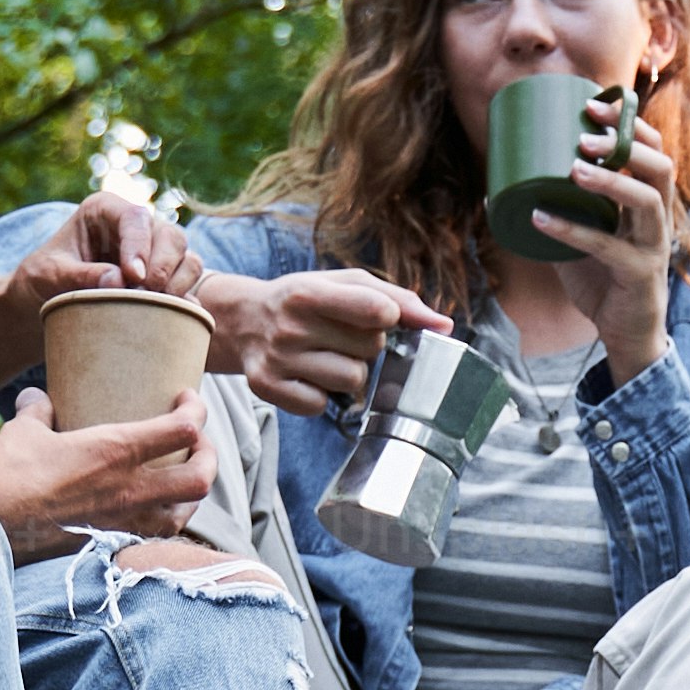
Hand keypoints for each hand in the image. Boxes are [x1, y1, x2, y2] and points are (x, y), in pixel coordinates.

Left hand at [0, 190, 194, 357]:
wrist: (44, 300)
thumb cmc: (42, 279)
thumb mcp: (48, 276)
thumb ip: (78, 276)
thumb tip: (119, 282)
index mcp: (103, 210)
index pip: (133, 218)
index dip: (140, 246)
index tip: (135, 277)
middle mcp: (133, 225)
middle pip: (170, 234)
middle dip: (165, 265)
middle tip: (150, 293)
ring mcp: (153, 250)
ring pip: (185, 256)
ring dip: (179, 281)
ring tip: (158, 305)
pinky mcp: (162, 276)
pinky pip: (187, 281)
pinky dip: (185, 297)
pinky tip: (172, 314)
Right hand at [0, 395, 213, 557]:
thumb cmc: (4, 475)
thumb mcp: (23, 433)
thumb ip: (38, 412)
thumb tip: (37, 398)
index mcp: (115, 451)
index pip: (182, 429)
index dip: (197, 410)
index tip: (188, 401)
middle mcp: (130, 490)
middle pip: (200, 477)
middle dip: (208, 456)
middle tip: (197, 444)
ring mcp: (123, 524)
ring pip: (184, 513)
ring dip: (191, 494)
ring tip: (181, 479)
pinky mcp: (109, 548)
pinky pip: (154, 537)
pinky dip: (163, 522)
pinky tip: (150, 512)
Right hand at [202, 263, 450, 419]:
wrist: (245, 320)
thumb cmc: (307, 300)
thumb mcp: (345, 284)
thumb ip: (398, 300)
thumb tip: (444, 326)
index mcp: (308, 292)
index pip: (377, 310)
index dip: (389, 318)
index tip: (380, 316)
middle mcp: (289, 326)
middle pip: (369, 350)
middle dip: (364, 344)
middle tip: (337, 335)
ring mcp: (277, 359)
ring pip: (352, 381)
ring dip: (348, 372)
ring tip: (324, 355)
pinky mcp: (267, 388)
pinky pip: (322, 405)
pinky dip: (321, 394)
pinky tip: (306, 375)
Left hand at [522, 90, 676, 385]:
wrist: (626, 334)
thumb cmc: (603, 280)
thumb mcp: (578, 239)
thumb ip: (551, 214)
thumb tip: (493, 192)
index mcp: (648, 203)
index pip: (653, 152)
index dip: (629, 124)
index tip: (592, 104)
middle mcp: (657, 220)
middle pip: (660, 168)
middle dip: (625, 143)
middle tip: (585, 135)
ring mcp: (652, 247)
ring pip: (646, 201)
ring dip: (611, 179)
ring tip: (574, 167)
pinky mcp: (638, 274)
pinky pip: (607, 247)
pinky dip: (571, 231)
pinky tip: (541, 218)